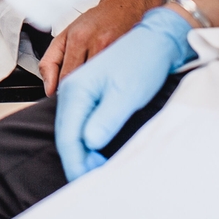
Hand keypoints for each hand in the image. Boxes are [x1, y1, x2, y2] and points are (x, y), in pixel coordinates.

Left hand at [39, 0, 163, 95]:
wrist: (124, 8)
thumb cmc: (94, 22)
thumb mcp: (65, 35)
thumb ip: (51, 61)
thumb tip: (48, 88)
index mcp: (78, 38)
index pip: (66, 77)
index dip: (63, 91)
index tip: (64, 96)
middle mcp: (97, 44)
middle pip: (83, 82)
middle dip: (79, 91)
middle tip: (80, 93)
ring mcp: (115, 52)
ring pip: (100, 84)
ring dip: (95, 89)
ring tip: (95, 86)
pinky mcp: (130, 59)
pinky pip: (116, 80)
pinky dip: (110, 84)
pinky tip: (109, 80)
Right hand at [55, 7, 195, 180]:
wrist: (154, 39)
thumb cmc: (142, 61)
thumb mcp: (127, 94)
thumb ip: (105, 118)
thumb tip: (88, 142)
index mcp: (77, 87)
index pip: (67, 133)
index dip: (75, 160)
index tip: (85, 179)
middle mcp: (71, 86)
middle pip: (64, 130)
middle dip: (76, 157)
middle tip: (93, 177)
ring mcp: (77, 85)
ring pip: (68, 124)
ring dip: (79, 148)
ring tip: (96, 165)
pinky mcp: (86, 87)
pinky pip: (76, 116)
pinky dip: (83, 135)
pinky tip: (95, 146)